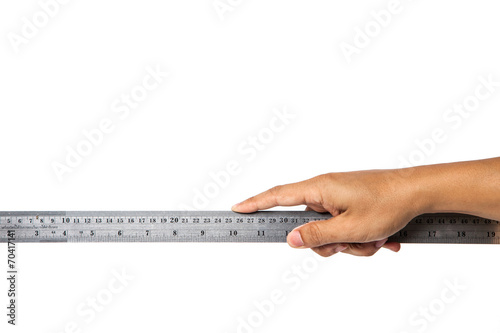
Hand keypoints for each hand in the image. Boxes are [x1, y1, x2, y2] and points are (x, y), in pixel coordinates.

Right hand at [231, 170, 424, 256]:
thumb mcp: (350, 228)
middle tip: (351, 244)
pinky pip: (345, 225)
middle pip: (309, 225)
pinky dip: (360, 236)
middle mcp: (326, 190)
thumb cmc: (387, 203)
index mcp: (319, 188)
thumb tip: (291, 239)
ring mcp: (339, 196)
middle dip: (329, 243)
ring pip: (330, 230)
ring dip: (351, 242)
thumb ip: (317, 235)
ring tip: (375, 238)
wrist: (419, 191)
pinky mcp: (350, 201)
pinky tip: (382, 237)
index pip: (278, 196)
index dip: (256, 203)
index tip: (237, 208)